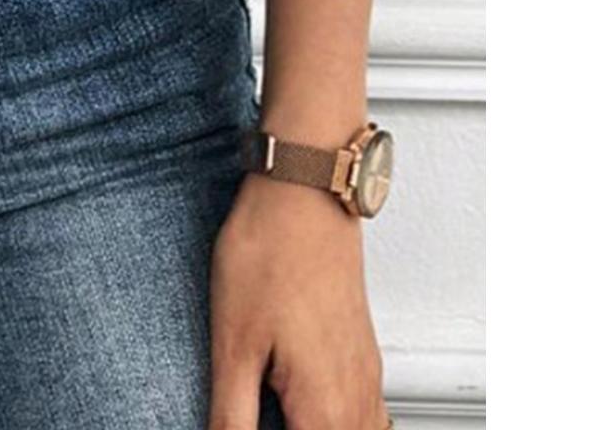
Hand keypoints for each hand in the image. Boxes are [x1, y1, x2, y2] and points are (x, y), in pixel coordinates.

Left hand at [209, 171, 388, 428]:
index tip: (240, 424)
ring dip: (319, 429)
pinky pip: (369, 418)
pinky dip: (343, 425)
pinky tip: (312, 414)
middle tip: (258, 414)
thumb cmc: (268, 254)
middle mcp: (355, 399)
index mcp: (324, 409)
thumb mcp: (233, 343)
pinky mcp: (364, 354)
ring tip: (282, 412)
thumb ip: (232, 414)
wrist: (304, 193)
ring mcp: (366, 376)